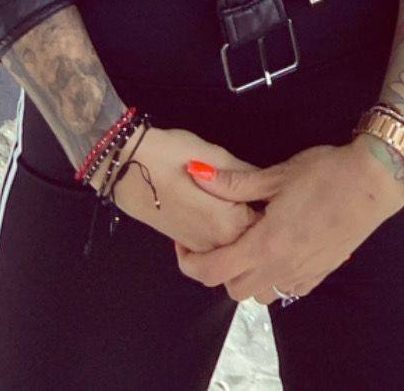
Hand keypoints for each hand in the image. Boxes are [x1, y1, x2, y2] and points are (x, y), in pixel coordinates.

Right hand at [91, 126, 263, 251]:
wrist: (124, 166)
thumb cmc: (170, 155)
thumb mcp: (215, 156)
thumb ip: (246, 176)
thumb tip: (269, 184)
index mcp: (231, 224)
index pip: (270, 225)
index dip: (277, 208)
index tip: (279, 193)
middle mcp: (218, 245)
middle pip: (254, 242)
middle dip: (262, 225)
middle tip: (262, 197)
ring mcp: (200, 248)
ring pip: (234, 248)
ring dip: (243, 232)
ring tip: (243, 202)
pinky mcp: (185, 244)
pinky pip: (215, 248)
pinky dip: (224, 235)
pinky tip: (222, 209)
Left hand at [174, 135, 403, 303]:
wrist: (373, 182)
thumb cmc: (325, 173)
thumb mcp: (276, 174)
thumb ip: (234, 182)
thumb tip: (196, 173)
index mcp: (266, 243)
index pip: (214, 271)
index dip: (190, 264)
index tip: (185, 246)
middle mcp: (282, 266)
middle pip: (234, 289)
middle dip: (220, 269)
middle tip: (221, 238)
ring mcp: (303, 274)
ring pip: (261, 294)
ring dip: (248, 277)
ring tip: (250, 243)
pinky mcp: (321, 274)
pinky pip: (286, 289)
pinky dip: (274, 278)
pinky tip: (279, 248)